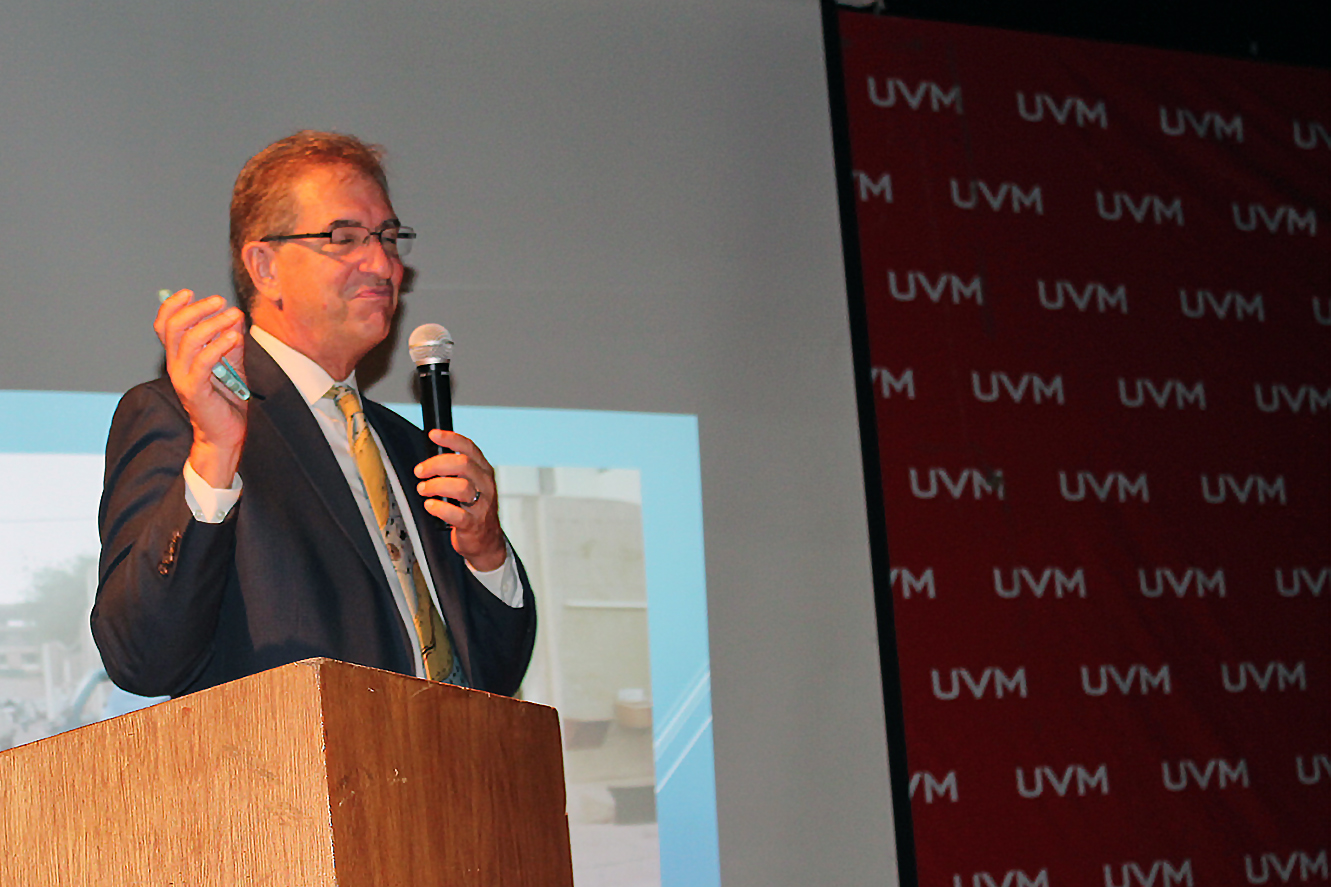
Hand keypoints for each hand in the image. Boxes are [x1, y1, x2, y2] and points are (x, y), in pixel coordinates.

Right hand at [155, 289, 248, 487]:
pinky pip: (203, 362)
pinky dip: (218, 345)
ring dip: (213, 323)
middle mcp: (175, 366)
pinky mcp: (195, 391)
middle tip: (220, 301)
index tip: (189, 292)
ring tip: (233, 315)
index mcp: (179, 358)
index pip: (165, 326)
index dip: (172, 307)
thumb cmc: (227, 401)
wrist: (226, 435)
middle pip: (175, 327)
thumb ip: (231, 343)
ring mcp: (183, 378)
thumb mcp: (232, 365)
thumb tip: (235, 317)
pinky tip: (234, 336)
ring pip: (189, 341)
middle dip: (197, 309)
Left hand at [414, 430, 505, 570]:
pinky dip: (440, 508)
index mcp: (484, 472)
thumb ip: (457, 471)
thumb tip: (430, 459)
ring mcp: (482, 506)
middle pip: (463, 464)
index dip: (451, 439)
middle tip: (421, 472)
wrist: (486, 542)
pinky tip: (430, 505)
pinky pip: (457, 514)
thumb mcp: (472, 485)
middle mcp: (485, 486)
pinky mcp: (473, 524)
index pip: (469, 448)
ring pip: (461, 487)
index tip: (433, 435)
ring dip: (436, 485)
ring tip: (424, 489)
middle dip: (436, 465)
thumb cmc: (474, 510)